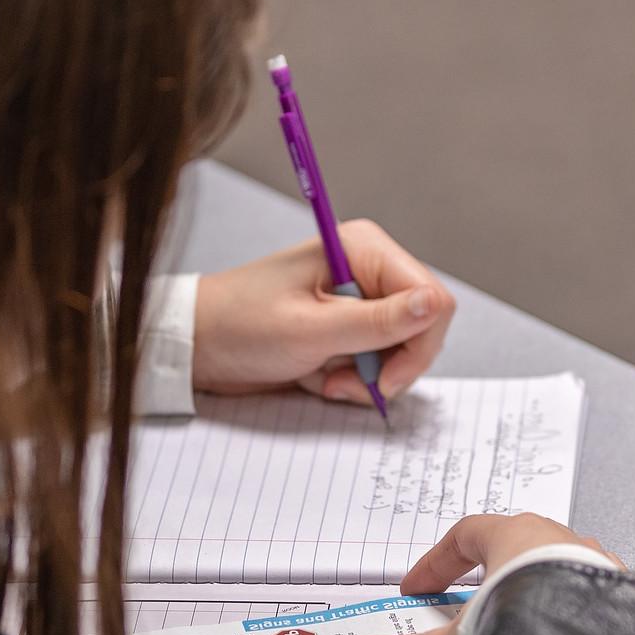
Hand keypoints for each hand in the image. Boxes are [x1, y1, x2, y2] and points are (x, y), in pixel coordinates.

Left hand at [192, 220, 456, 405]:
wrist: (198, 345)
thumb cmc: (242, 327)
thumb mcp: (311, 331)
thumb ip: (377, 322)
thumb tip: (436, 305)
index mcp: (364, 250)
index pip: (432, 299)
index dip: (417, 346)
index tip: (382, 381)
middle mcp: (368, 269)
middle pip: (422, 326)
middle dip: (391, 366)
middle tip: (347, 384)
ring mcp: (359, 299)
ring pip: (402, 349)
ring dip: (368, 377)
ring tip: (326, 381)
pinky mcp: (347, 326)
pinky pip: (376, 359)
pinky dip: (354, 378)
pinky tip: (320, 378)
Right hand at [350, 513, 624, 634]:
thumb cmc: (534, 624)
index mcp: (516, 536)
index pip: (464, 534)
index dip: (436, 562)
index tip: (418, 586)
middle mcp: (559, 541)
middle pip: (511, 548)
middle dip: (483, 577)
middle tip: (464, 605)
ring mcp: (594, 565)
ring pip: (552, 569)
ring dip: (527, 593)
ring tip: (511, 628)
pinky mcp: (619, 597)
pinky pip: (582, 597)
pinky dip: (562, 615)